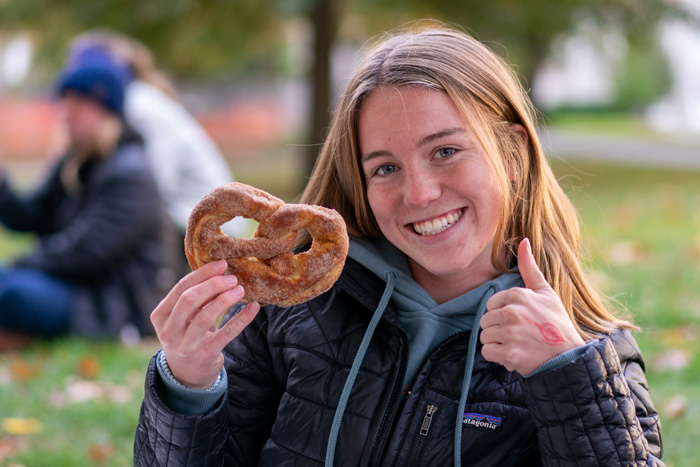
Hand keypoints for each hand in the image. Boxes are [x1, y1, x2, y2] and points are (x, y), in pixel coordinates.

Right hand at [150, 260, 259, 388]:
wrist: (186, 374)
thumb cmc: (187, 335)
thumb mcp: (182, 318)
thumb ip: (193, 298)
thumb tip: (219, 271)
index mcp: (160, 316)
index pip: (181, 288)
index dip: (202, 274)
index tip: (221, 264)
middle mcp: (168, 331)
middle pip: (190, 300)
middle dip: (213, 285)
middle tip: (233, 278)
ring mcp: (185, 345)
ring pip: (205, 316)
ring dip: (225, 299)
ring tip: (241, 290)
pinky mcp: (205, 356)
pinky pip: (226, 334)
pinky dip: (242, 318)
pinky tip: (253, 307)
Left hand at [479, 238, 584, 374]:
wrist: (568, 357)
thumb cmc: (556, 323)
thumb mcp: (546, 292)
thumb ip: (529, 268)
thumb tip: (523, 240)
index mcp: (518, 295)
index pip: (490, 304)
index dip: (502, 314)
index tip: (520, 320)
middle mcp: (512, 312)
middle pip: (485, 320)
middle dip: (498, 329)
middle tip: (520, 334)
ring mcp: (510, 334)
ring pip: (484, 336)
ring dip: (497, 343)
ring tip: (518, 344)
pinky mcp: (508, 354)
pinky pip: (487, 352)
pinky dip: (498, 357)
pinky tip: (515, 354)